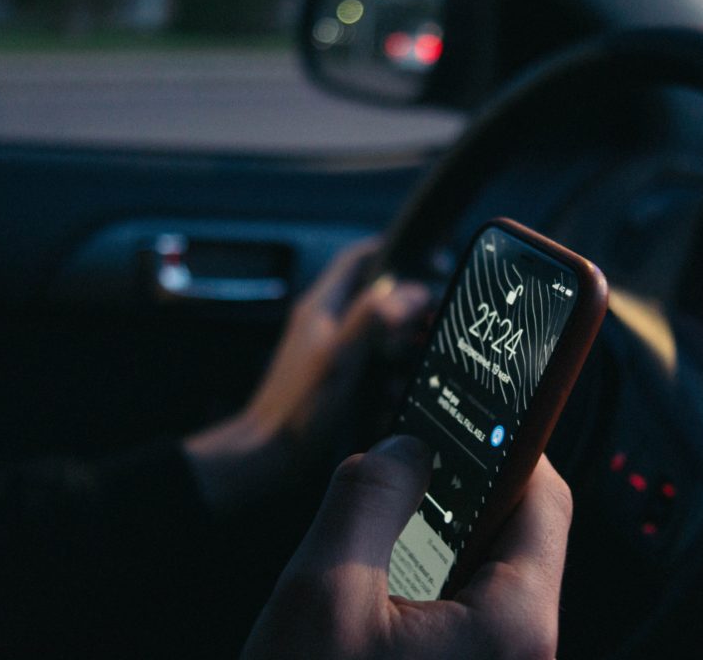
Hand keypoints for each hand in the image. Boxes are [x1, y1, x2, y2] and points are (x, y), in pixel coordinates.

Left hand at [184, 241, 429, 511]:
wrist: (268, 452)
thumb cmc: (298, 408)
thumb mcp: (341, 357)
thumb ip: (373, 318)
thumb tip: (412, 291)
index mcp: (322, 305)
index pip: (360, 258)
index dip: (395, 250)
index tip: (429, 260)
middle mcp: (323, 320)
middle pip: (372, 291)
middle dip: (407, 302)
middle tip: (434, 315)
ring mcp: (327, 346)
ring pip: (374, 326)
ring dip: (400, 338)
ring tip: (419, 351)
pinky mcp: (332, 372)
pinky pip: (370, 357)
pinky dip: (389, 366)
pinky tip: (397, 386)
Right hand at [242, 436, 572, 659]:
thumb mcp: (324, 594)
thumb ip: (371, 497)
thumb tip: (408, 448)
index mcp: (515, 628)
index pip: (544, 500)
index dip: (510, 440)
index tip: (476, 402)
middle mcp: (522, 656)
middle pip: (517, 536)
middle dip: (460, 489)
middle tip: (408, 459)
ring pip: (485, 575)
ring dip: (436, 536)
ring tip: (382, 515)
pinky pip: (461, 616)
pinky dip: (425, 581)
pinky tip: (374, 577)